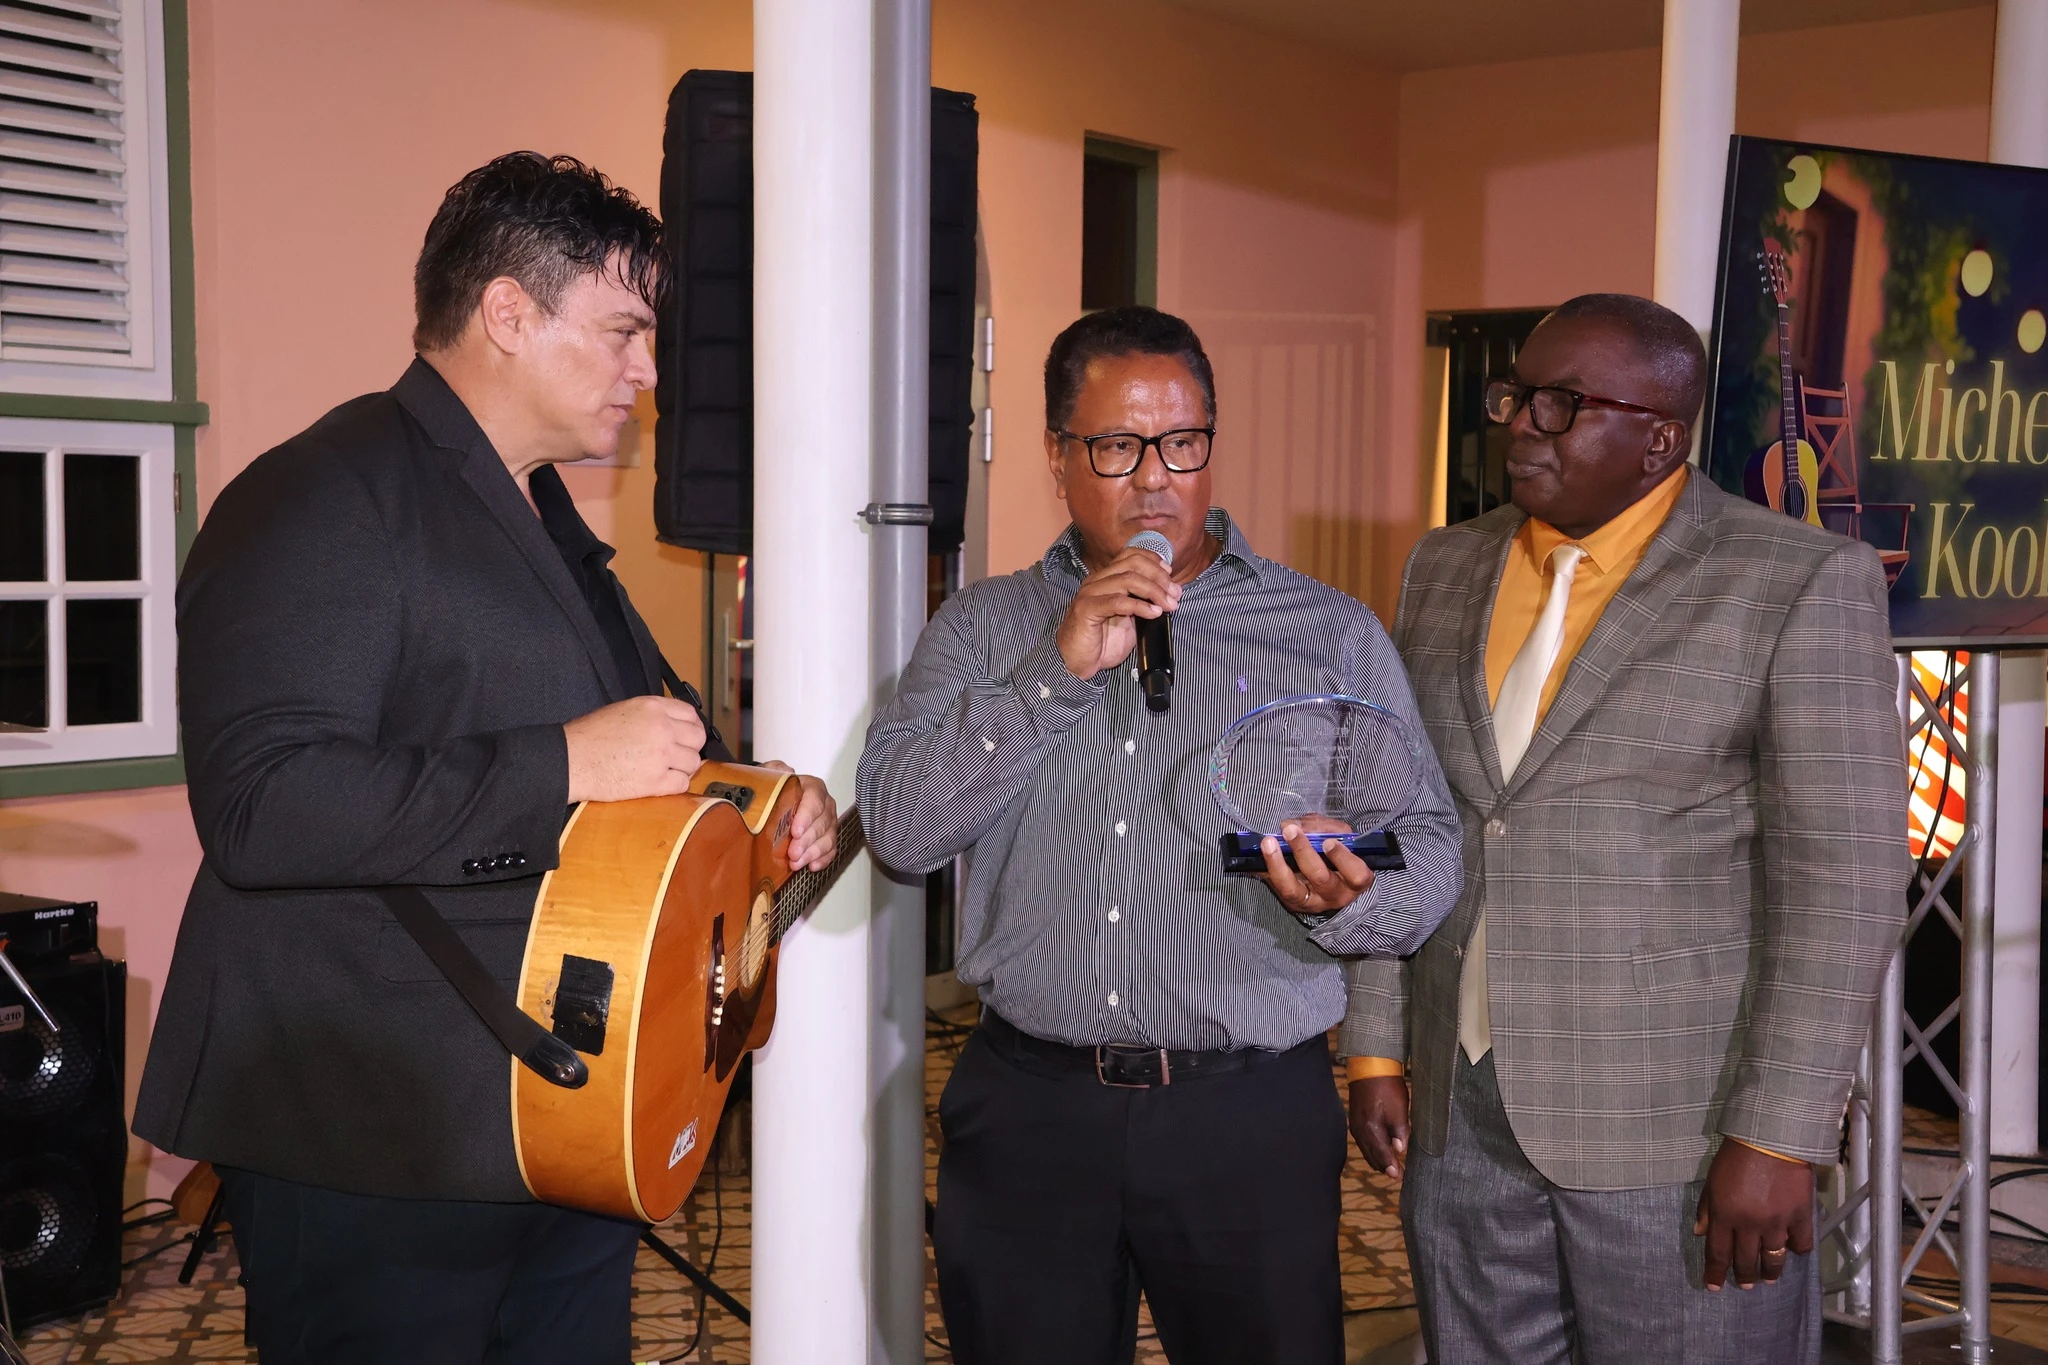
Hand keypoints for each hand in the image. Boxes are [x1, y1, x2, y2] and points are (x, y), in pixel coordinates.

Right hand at [563, 695, 705, 802]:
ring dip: (682, 769)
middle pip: (697, 739)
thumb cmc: (588, 737)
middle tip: (677, 755)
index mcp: (652, 707)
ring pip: (693, 763)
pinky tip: (659, 782)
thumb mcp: (623, 710)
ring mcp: (661, 755)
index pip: (691, 714)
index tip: (686, 736)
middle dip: (689, 748)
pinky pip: (682, 784)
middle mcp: (661, 728)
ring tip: (663, 770)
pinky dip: (674, 786)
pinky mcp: (655, 781)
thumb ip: (652, 715)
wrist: (570, 760)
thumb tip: (674, 725)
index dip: (691, 727)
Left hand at [761, 761, 838, 871]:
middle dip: (807, 840)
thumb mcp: (769, 775)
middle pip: (822, 823)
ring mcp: (827, 822)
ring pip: (828, 838)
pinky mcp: (827, 837)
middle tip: (793, 853)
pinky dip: (822, 859)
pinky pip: (831, 849)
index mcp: (812, 787)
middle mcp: (824, 804)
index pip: (815, 799)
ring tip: (796, 863)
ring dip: (813, 853)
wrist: (774, 800)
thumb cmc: (774, 790)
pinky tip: (812, 866)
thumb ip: (773, 770)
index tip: (795, 831)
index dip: (807, 816)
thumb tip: (785, 771)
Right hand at [1055, 545, 1181, 679]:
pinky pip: (1117, 602)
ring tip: (1169, 605)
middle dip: (1159, 577)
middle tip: (1175, 594)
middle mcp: (1096, 581)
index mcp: (1105, 578)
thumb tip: (1170, 595)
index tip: (1170, 574)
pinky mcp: (1086, 609)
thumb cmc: (1103, 642)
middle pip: (1132, 564)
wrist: (1076, 663)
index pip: (1130, 555)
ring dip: (1154, 591)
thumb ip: (1144, 603)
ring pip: (1127, 579)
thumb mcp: (1129, 618)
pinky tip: (1154, 613)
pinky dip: (1140, 606)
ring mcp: (1090, 593)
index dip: (1153, 560)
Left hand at [1257, 816, 1374, 915]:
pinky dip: (1265, 869)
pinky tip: (1258, 854)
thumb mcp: (1340, 838)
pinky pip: (1274, 886)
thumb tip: (1295, 824)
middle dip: (1304, 852)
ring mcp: (1309, 902)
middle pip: (1320, 878)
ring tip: (1268, 842)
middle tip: (1291, 831)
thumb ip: (1323, 828)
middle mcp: (1333, 895)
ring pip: (1292, 889)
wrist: (1326, 884)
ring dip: (1277, 862)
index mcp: (1354, 880)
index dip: (1342, 858)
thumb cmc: (1337, 857)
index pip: (1356, 875)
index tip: (1328, 842)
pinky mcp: (1289, 901)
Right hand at [1348, 1075, 1410, 1179]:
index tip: (1401, 1177)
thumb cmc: (1387, 1087)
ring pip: (1367, 1150)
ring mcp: (1355, 1126)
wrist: (1370, 1066)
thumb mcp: (1399, 1110)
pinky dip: (1373, 1149)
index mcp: (1371, 1130)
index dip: (1392, 1168)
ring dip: (1379, 1159)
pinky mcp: (1355, 1120)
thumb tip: (1400, 1151)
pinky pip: (1363, 1142)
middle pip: (1372, 1157)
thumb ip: (1400, 1133)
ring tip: (1392, 1165)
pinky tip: (1381, 1149)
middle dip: (1385, 1166)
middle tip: (1399, 1174)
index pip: (1382, 1156)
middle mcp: (1360, 1131)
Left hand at [1693, 1139, 1814, 1290]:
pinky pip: (1801, 1243)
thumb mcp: (1712, 1180)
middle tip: (1744, 1285)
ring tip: (1767, 1278)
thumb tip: (1699, 1233)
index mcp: (1725, 1214)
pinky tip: (1793, 1253)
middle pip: (1745, 1260)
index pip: (1718, 1252)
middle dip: (1743, 1276)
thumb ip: (1706, 1208)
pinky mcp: (1801, 1217)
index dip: (1715, 1272)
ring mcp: (1777, 1223)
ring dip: (1769, 1272)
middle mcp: (1750, 1224)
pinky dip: (1797, 1250)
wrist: (1773, 1138)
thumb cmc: (1737, 1156)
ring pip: (1773, 1258)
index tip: (1713, 1286)